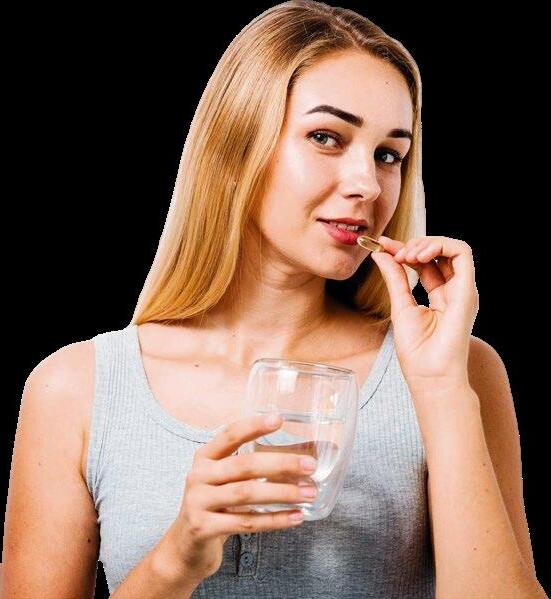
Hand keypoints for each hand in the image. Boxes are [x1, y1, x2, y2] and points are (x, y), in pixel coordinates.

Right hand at [163, 414, 316, 580]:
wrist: (185, 547)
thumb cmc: (213, 507)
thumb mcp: (222, 480)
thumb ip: (246, 468)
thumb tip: (294, 460)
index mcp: (205, 457)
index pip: (230, 434)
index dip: (254, 426)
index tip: (279, 419)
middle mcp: (198, 475)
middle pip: (244, 465)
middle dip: (281, 463)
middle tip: (310, 465)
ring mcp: (198, 502)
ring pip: (247, 493)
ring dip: (282, 493)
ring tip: (308, 493)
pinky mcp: (203, 528)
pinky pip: (246, 522)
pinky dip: (275, 520)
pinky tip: (296, 516)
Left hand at [369, 235, 478, 395]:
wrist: (429, 375)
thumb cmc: (417, 351)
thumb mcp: (400, 305)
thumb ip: (395, 277)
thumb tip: (381, 254)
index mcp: (439, 296)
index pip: (424, 262)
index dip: (404, 249)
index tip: (381, 245)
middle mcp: (454, 291)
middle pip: (438, 254)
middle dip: (413, 244)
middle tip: (394, 253)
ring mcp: (462, 290)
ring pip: (453, 248)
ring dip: (427, 243)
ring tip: (407, 255)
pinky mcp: (467, 290)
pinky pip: (463, 254)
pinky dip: (440, 246)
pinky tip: (418, 255)